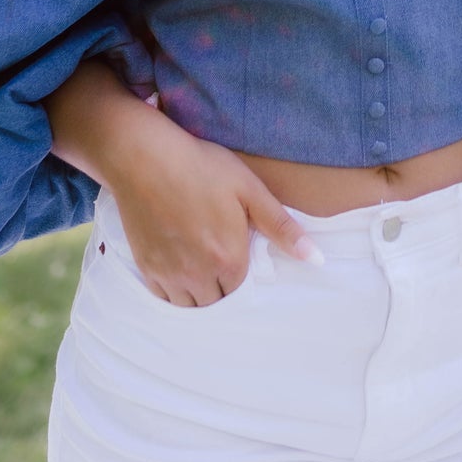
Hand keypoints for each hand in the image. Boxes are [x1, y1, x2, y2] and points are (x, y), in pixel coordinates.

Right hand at [107, 114, 322, 305]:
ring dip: (199, 294)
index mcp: (229, 258)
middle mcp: (198, 275)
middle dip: (223, 288)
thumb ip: (282, 228)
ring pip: (190, 305)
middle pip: (216, 302)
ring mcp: (169, 273)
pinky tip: (180, 267)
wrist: (145, 157)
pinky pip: (164, 297)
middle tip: (222, 262)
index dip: (244, 277)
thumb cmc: (202, 167)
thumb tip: (316, 259)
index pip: (242, 292)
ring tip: (203, 267)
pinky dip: (175, 290)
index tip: (240, 258)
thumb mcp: (250, 190)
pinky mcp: (146, 267)